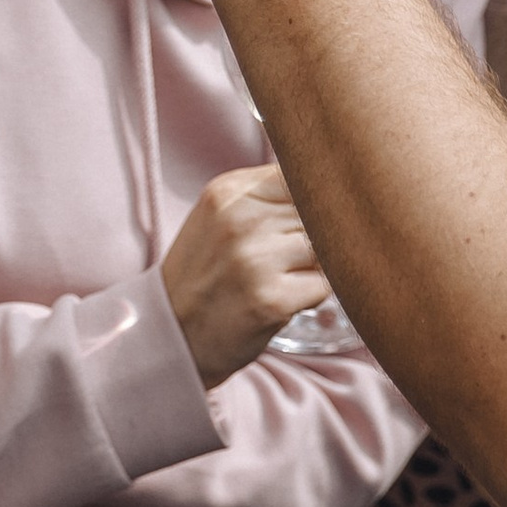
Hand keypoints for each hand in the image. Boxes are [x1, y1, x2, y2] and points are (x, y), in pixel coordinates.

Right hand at [159, 162, 329, 383]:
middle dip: (316, 233)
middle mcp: (240, 220)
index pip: (302, 174)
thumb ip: (266, 195)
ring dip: (316, 265)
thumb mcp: (219, 216)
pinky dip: (314, 294)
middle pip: (317, 211)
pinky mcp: (273, 300)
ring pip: (326, 246)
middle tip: (285, 258)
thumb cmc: (204, 272)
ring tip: (283, 278)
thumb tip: (334, 185)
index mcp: (228, 191)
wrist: (171, 333)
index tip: (309, 214)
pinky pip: (325, 284)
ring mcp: (256, 261)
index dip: (315, 197)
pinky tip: (285, 299)